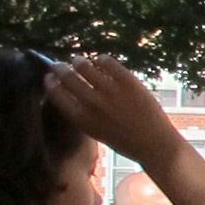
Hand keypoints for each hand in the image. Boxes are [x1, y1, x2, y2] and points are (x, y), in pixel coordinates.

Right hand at [43, 53, 189, 173]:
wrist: (154, 144)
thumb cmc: (125, 141)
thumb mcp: (96, 131)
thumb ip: (83, 114)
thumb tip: (71, 92)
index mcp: (82, 118)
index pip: (56, 93)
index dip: (50, 83)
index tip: (49, 77)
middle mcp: (92, 103)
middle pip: (67, 77)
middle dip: (59, 68)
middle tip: (58, 64)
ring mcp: (110, 91)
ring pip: (85, 66)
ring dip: (79, 62)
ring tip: (78, 60)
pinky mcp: (127, 82)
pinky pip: (107, 62)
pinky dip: (101, 59)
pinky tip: (101, 61)